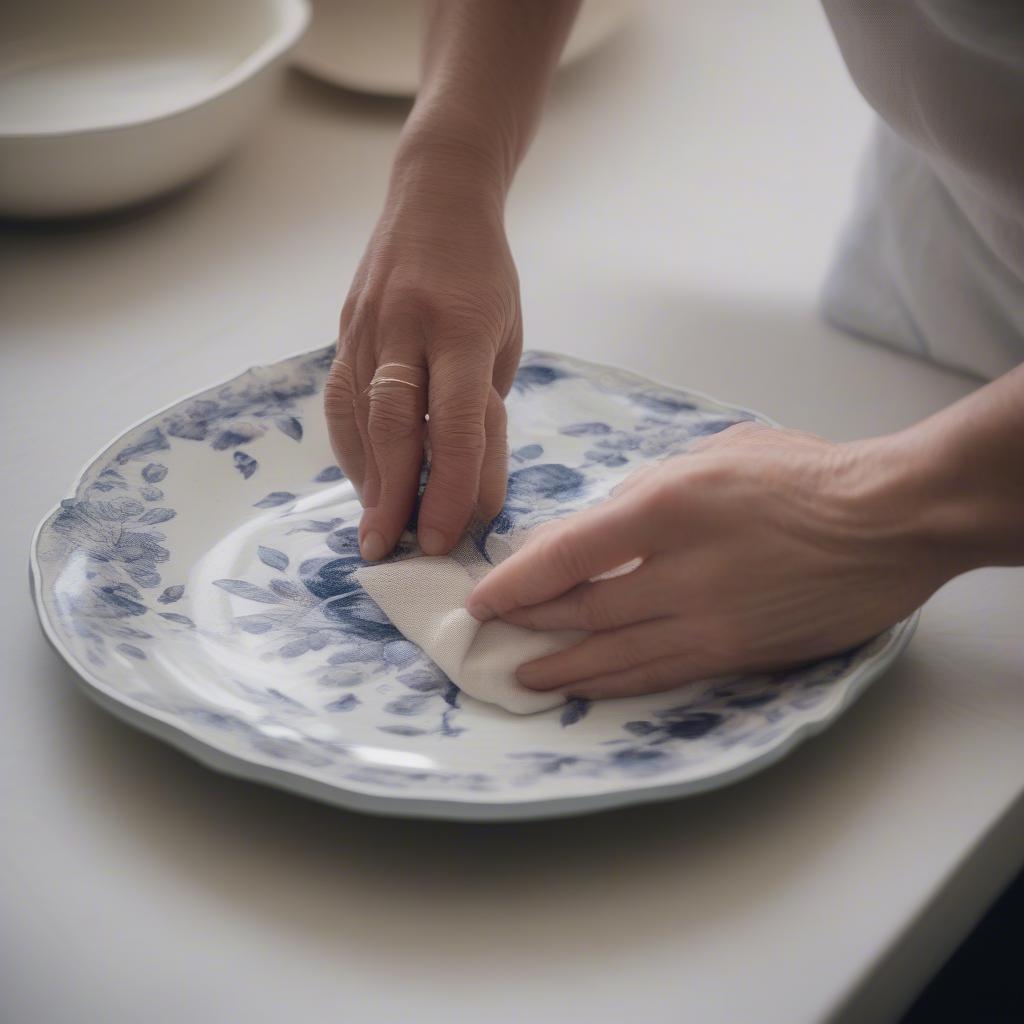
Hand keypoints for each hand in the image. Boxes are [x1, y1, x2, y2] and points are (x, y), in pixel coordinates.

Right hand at [324, 141, 520, 560]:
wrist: (435, 198)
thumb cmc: (485, 279)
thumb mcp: (504, 338)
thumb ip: (482, 407)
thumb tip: (468, 487)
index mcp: (463, 327)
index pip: (456, 421)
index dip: (450, 484)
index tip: (442, 536)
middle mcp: (407, 326)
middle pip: (395, 425)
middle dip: (394, 496)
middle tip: (391, 550)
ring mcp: (367, 326)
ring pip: (358, 417)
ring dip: (367, 482)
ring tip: (375, 532)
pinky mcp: (344, 330)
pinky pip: (339, 400)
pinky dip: (350, 448)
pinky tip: (363, 482)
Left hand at [466, 423, 951, 699]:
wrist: (891, 521)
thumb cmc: (805, 473)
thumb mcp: (714, 455)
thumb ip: (644, 492)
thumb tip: (589, 531)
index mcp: (669, 506)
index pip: (568, 554)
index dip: (515, 582)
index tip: (482, 598)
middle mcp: (681, 572)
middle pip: (581, 611)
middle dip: (527, 625)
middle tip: (488, 636)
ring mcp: (710, 622)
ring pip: (614, 656)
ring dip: (559, 668)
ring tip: (519, 676)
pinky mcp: (738, 655)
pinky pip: (660, 675)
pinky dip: (613, 682)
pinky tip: (585, 687)